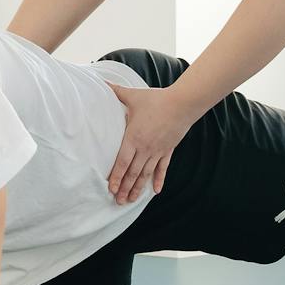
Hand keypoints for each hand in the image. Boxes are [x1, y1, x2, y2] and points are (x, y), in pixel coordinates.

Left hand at [107, 83, 194, 204]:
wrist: (182, 103)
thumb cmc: (156, 100)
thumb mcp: (133, 96)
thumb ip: (116, 92)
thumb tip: (102, 83)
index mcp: (133, 137)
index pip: (122, 162)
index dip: (116, 176)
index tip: (110, 189)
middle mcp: (145, 148)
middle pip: (133, 173)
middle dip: (124, 188)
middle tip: (117, 201)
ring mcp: (157, 151)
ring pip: (146, 174)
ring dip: (138, 188)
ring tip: (130, 200)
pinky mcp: (168, 150)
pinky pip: (162, 169)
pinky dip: (159, 180)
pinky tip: (155, 191)